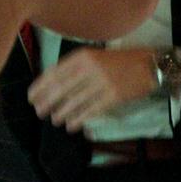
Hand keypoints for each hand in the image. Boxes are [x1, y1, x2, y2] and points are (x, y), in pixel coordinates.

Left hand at [27, 46, 157, 132]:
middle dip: (47, 102)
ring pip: (74, 101)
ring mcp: (102, 82)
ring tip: (54, 120)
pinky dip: (78, 119)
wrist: (149, 65)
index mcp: (82, 56)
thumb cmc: (119, 61)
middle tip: (39, 112)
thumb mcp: (94, 56)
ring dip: (61, 113)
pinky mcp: (113, 96)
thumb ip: (74, 67)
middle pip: (61, 88)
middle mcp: (89, 67)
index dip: (40, 87)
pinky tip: (71, 125)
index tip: (31, 97)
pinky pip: (91, 110)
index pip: (54, 72)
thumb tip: (52, 84)